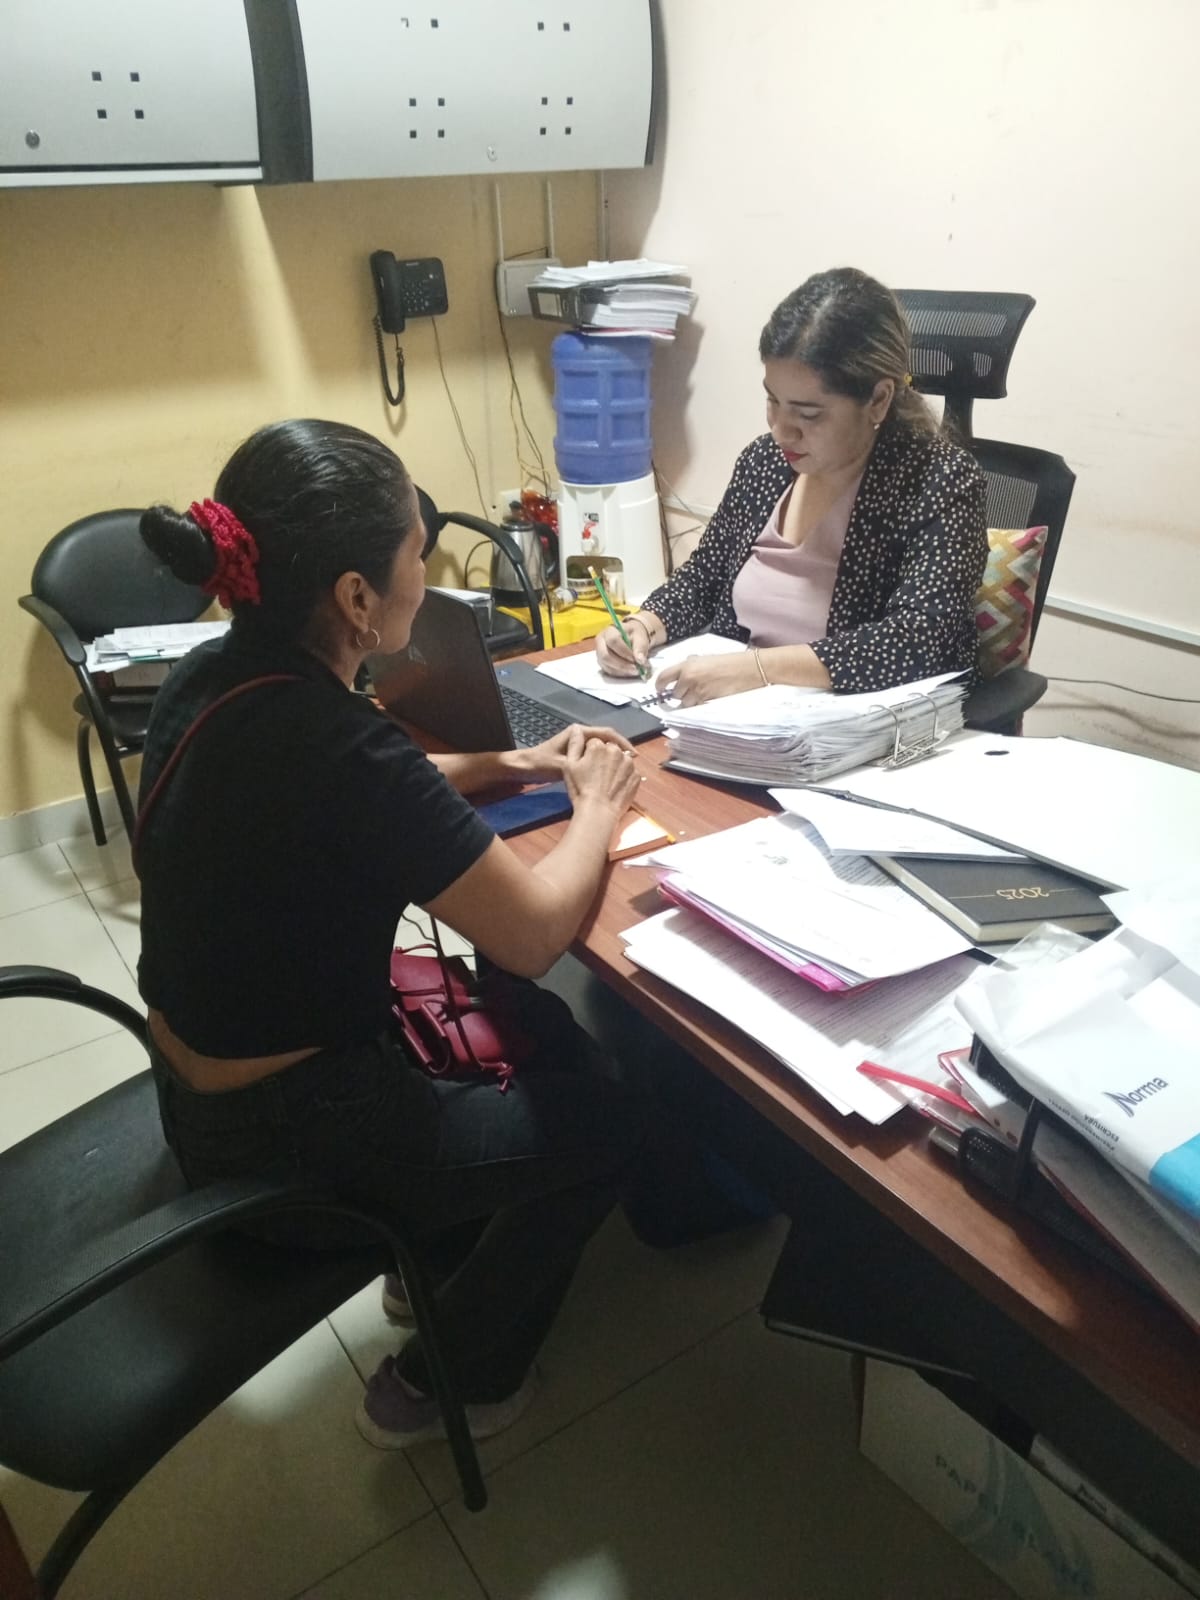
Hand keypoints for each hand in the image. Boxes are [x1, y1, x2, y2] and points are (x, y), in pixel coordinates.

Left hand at [512, 723, 634, 783]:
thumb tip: (606, 758)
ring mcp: (578, 744)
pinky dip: (604, 762)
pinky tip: (611, 773)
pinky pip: (595, 756)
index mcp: (578, 732)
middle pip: (607, 740)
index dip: (622, 743)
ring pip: (602, 748)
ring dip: (613, 757)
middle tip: (633, 764)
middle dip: (620, 751)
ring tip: (626, 769)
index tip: (633, 755)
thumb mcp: (562, 763)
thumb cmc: (541, 764)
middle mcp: (580, 735)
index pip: (607, 733)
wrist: (523, 768)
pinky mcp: (576, 754)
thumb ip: (582, 760)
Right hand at [558, 725, 640, 817]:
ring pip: (621, 759)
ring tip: (606, 782)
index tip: (586, 766)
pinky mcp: (636, 776)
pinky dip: (624, 777)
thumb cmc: (581, 789)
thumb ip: (574, 745)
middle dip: (604, 757)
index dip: (589, 754)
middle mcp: (616, 751)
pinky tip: (615, 786)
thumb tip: (577, 730)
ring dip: (615, 766)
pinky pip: (629, 772)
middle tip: (596, 775)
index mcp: (599, 746)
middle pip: (609, 749)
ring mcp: (629, 763)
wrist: (599, 811)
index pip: (594, 743)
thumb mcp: (569, 766)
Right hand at [595, 615, 654, 678]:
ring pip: (607, 665)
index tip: (637, 659)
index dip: (625, 652)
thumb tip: (640, 661)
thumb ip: (641, 648)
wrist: (630, 637)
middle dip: (622, 665)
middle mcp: (600, 642)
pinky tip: (630, 671)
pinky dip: (621, 673)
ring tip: (636, 671)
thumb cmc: (634, 635)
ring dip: (623, 671)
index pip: (613, 641)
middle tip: (637, 669)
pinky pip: (609, 671)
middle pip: (605, 656)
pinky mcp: (602, 663)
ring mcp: (599, 653)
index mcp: (609, 631)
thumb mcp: (640, 637)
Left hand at [653, 651, 764, 707]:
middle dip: (680, 694)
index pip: (664, 677)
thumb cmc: (730, 661)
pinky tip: (709, 699)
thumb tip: (682, 674)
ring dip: (690, 702)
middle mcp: (689, 678)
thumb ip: (691, 666)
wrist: (748, 669)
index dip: (659, 685)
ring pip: (685, 704)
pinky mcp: (707, 702)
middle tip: (691, 691)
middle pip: (674, 694)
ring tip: (704, 694)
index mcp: (687, 665)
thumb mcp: (707, 658)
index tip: (659, 689)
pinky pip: (696, 708)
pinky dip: (700, 706)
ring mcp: (697, 692)